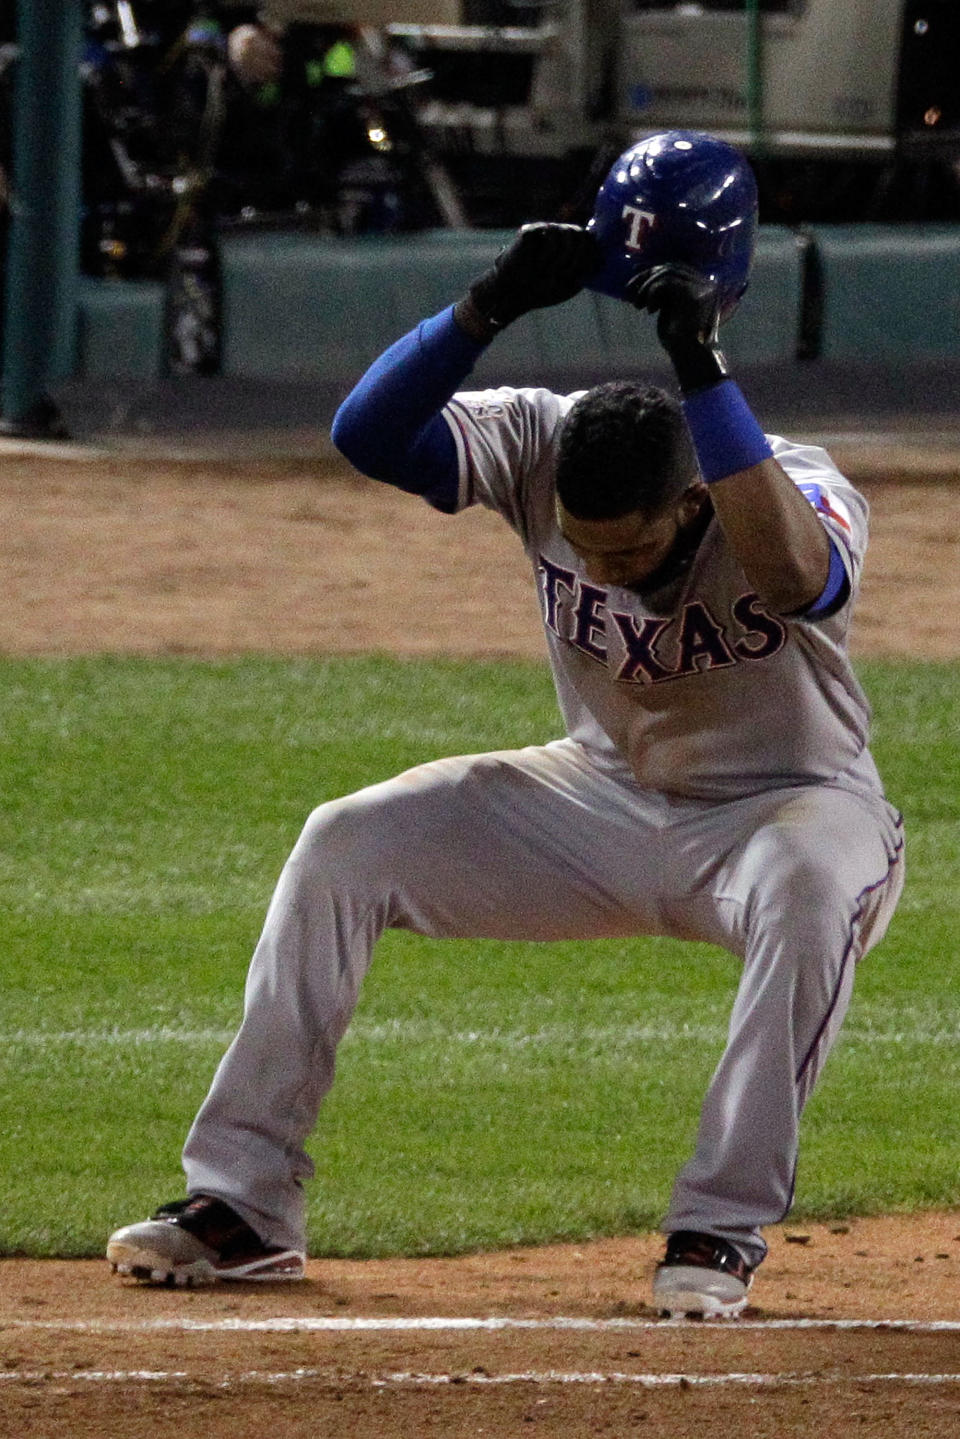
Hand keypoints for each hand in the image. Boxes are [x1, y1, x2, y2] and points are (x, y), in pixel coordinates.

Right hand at [457, 223, 599, 340]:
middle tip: (565, 274)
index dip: (592, 254)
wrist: (515, 294)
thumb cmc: (542, 290)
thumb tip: (603, 256)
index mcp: (570, 245)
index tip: (584, 272)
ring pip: (567, 234)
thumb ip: (587, 268)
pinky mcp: (530, 230)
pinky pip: (550, 235)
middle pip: (581, 233)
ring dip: (562, 259)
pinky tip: (538, 264)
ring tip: (548, 271)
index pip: (590, 239)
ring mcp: (544, 230)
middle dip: (578, 257)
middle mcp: (559, 234)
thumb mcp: (572, 282)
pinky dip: (548, 254)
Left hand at [627, 263, 727, 392]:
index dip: (652, 270)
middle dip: (646, 277)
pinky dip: (653, 294)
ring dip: (646, 287)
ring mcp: (703, 287)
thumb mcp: (669, 308)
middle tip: (628, 291)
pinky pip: (667, 283)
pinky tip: (650, 311)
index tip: (634, 278)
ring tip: (637, 305)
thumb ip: (664, 292)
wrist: (690, 357)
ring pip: (667, 273)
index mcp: (703, 285)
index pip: (676, 268)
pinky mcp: (695, 294)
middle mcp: (707, 283)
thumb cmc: (678, 339)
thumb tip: (644, 276)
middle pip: (671, 267)